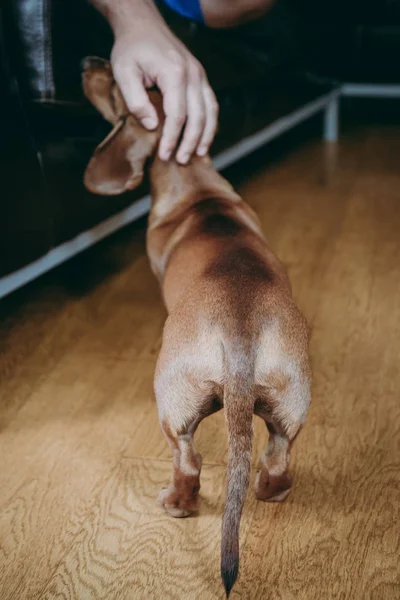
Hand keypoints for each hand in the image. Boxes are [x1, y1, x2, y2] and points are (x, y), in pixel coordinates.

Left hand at [110, 8, 218, 163]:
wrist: (143, 24)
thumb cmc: (132, 48)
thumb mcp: (124, 72)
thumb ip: (136, 100)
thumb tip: (154, 126)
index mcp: (174, 72)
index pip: (177, 114)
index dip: (172, 138)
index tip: (164, 155)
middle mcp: (192, 74)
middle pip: (198, 116)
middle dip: (190, 142)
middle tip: (181, 160)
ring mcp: (200, 75)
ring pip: (210, 111)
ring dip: (206, 135)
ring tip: (198, 154)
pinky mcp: (200, 78)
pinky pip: (211, 104)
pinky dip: (210, 123)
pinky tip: (203, 137)